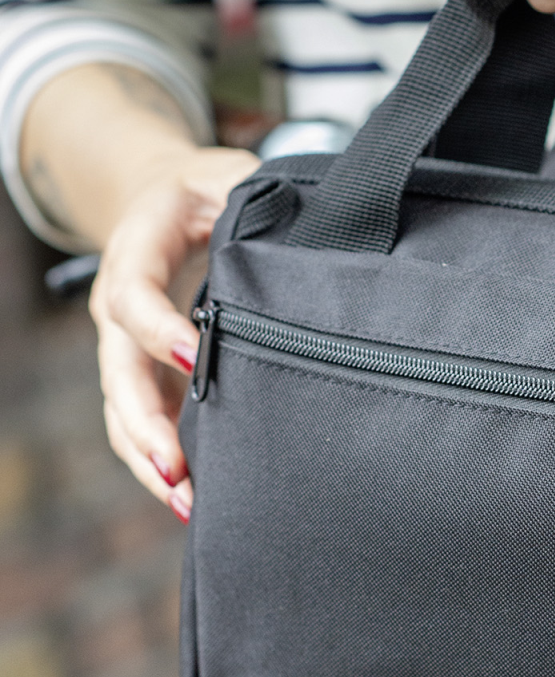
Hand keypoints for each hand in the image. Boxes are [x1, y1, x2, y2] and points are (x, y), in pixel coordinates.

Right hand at [88, 146, 259, 520]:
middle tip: (178, 469)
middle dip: (145, 424)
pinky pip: (146, 421)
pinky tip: (195, 497)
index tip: (196, 357)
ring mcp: (130, 345)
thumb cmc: (207, 190)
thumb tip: (313, 220)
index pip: (133, 295)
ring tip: (186, 503)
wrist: (168, 201)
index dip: (158, 328)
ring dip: (150, 458)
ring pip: (124, 409)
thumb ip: (251, 192)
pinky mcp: (148, 372)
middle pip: (119, 371)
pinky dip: (165, 458)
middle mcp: (121, 305)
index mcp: (136, 251)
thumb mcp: (226, 174)